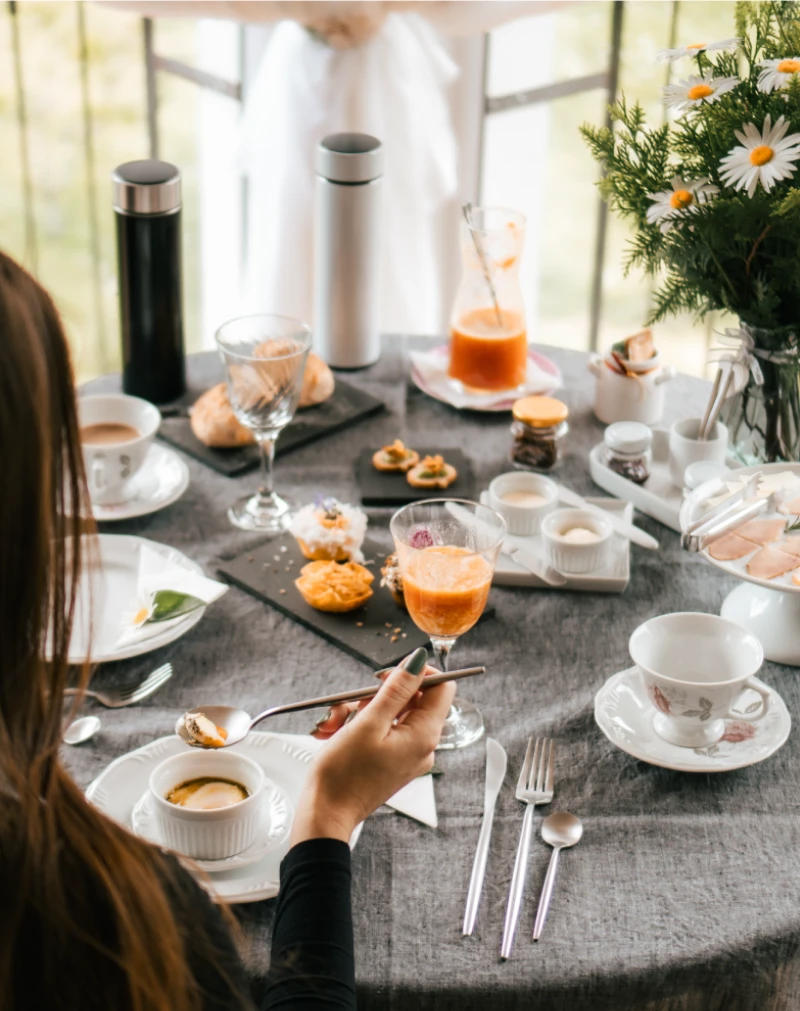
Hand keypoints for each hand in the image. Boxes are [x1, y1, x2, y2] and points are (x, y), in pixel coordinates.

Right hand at [290, 661, 453, 845]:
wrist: (326, 815)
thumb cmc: (343, 775)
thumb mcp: (369, 722)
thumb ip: (396, 689)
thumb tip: (418, 660)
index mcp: (423, 735)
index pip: (441, 687)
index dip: (417, 673)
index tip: (386, 675)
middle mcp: (421, 745)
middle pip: (411, 699)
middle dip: (375, 695)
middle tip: (350, 703)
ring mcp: (406, 754)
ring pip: (390, 713)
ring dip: (359, 710)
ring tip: (333, 723)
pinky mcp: (391, 760)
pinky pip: (381, 730)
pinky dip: (358, 725)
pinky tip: (335, 732)